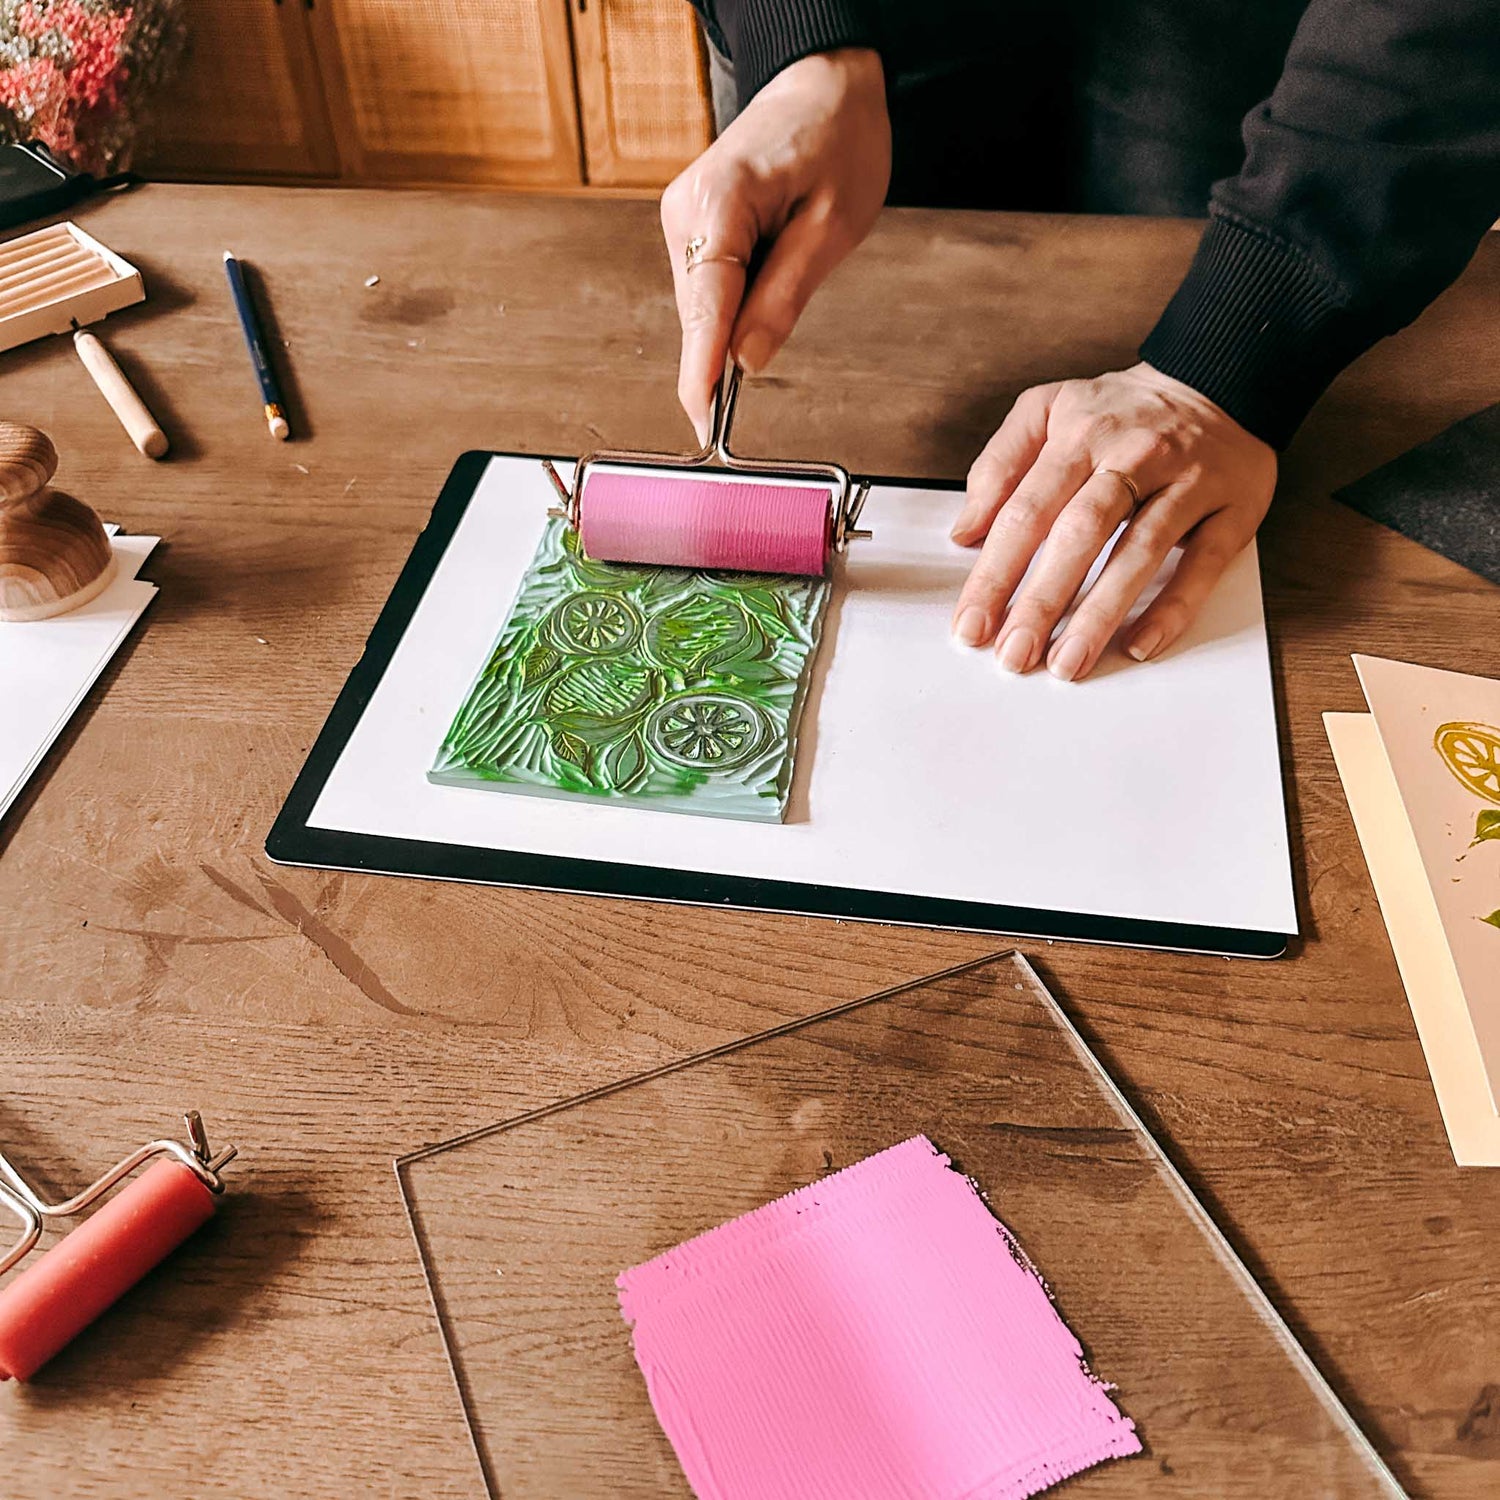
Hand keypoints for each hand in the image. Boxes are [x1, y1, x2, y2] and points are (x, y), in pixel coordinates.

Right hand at [660, 48, 890, 441]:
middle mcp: (685, 212)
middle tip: (754, 387)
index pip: (704, 310)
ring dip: (736, 321)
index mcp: (719, 204)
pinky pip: (708, 287)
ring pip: (702, 307)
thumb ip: (785, 297)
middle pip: (698, 316)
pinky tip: (773, 269)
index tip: (701, 424)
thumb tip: (747, 363)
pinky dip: (734, 303)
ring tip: (792, 267)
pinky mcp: (690, 225)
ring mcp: (681, 218)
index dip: (702, 374)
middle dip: (723, 356)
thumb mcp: (832, 226)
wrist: (823, 81)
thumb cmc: (837, 139)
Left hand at [949, 364, 1276, 679]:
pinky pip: (1202, 564)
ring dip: (1100, 614)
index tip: (972, 624)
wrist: (1218, 379)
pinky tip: (1139, 645)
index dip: (995, 573)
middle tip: (1013, 655)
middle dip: (1041, 601)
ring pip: (1139, 551)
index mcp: (1077, 433)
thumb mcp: (1047, 410)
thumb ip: (999, 465)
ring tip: (1067, 663)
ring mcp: (1186, 482)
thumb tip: (965, 532)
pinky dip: (1172, 608)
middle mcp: (1132, 454)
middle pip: (1079, 533)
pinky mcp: (1232, 508)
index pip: (1026, 511)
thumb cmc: (1119, 411)